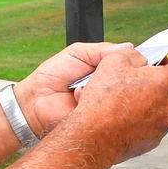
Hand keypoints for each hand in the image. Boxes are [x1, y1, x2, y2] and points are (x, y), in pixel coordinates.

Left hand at [14, 41, 132, 136]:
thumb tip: (129, 46)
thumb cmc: (52, 76)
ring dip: (105, 88)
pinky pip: (108, 112)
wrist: (34, 102)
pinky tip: (79, 98)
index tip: (130, 60)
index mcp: (108, 72)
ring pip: (123, 97)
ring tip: (82, 85)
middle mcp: (111, 90)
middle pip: (132, 82)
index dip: (133, 62)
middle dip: (119, 74)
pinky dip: (95, 103)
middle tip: (97, 72)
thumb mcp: (77, 53)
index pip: (132, 66)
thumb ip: (102, 50)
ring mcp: (107, 107)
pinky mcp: (100, 122)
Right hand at [68, 46, 167, 164]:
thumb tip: (138, 57)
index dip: (164, 63)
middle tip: (132, 82)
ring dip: (146, 103)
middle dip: (153, 84)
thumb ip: (132, 53)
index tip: (152, 64)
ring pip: (159, 109)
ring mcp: (163, 127)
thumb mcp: (114, 61)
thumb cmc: (104, 102)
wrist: (94, 138)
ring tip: (123, 102)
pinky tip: (121, 118)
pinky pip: (150, 126)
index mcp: (166, 84)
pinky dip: (140, 121)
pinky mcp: (152, 142)